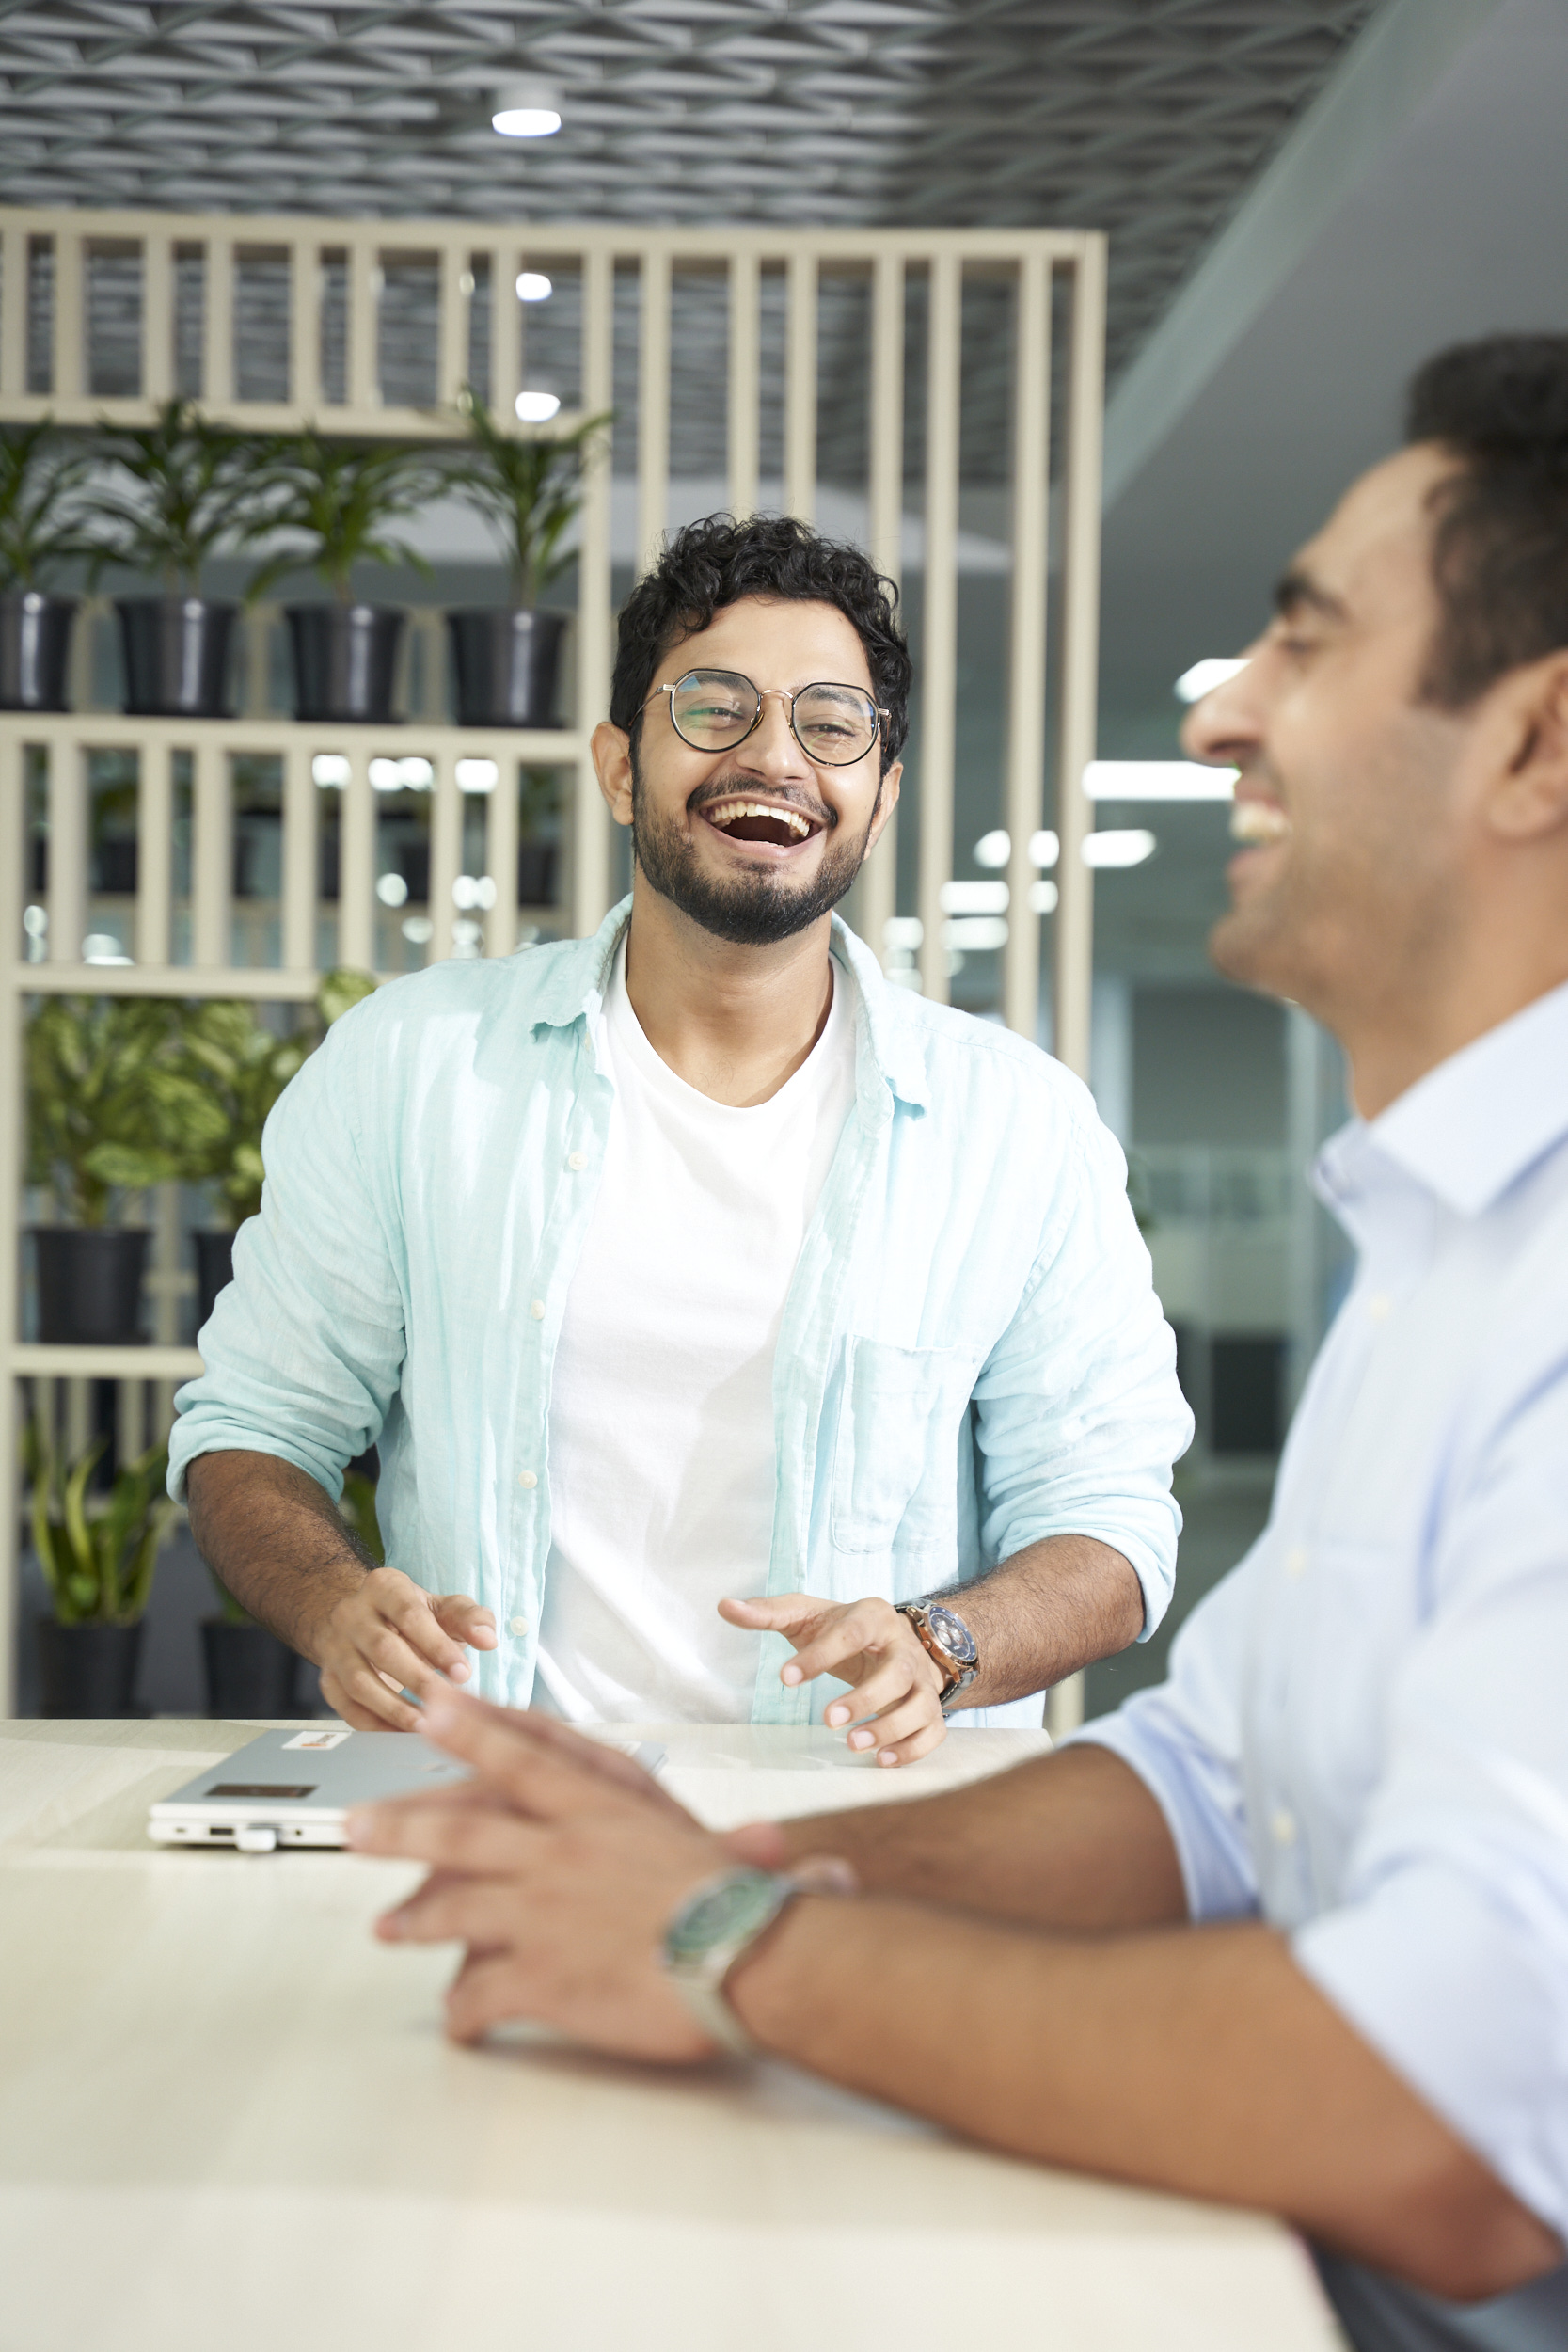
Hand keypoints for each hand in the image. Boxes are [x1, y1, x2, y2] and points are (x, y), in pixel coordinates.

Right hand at [311, 1565, 496, 1730]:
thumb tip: (488, 1638)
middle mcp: (351, 1614)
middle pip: (383, 1650)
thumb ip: (471, 1618)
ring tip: (428, 1724)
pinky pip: (347, 1708)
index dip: (437, 1646)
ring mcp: (335, 1648)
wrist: (363, 1622)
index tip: (464, 1673)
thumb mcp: (444, 1608)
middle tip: (449, 1704)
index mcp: (383, 1587)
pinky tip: (403, 1733)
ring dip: (396, 1709)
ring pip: (360, 1682)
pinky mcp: (328, 1679)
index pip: (410, 1615)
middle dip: (419, 1680)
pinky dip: (376, 1725)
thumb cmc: (413, 1617)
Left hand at [347, 1692, 741, 2059]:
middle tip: (353, 1825)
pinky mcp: (539, 1978)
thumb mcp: (713, 1846)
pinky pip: (480, 1994)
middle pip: (457, 1831)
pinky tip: (459, 2020)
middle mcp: (558, 1852)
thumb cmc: (740, 1903)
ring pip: (452, 1910)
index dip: (473, 1731)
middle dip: (399, 1828)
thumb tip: (765, 1840)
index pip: (520, 1758)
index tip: (431, 1707)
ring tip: (386, 1928)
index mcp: (597, 1810)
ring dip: (414, 1920)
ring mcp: (541, 1914)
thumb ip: (699, 1836)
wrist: (744, 1960)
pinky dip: (463, 2009)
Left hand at [718, 1592, 948, 1766]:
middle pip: (897, 1672)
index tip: (785, 1679)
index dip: (820, 1655)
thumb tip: (725, 1606)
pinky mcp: (931, 1707)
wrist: (892, 1638)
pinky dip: (914, 1749)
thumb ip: (767, 1613)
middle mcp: (904, 1647)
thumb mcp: (806, 1614)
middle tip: (827, 1720)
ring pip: (921, 1705)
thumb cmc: (840, 1628)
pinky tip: (881, 1760)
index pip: (852, 1632)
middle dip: (865, 1698)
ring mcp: (922, 1679)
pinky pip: (934, 1731)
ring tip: (852, 1746)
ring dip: (890, 1728)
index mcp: (873, 1616)